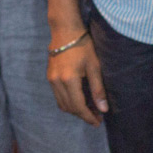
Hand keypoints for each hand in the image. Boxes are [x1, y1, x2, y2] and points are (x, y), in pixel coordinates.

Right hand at [46, 7, 106, 126]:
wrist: (65, 31)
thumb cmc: (83, 45)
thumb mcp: (94, 66)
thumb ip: (98, 89)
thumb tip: (103, 109)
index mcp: (69, 80)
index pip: (79, 107)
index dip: (88, 117)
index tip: (98, 122)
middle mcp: (57, 82)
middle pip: (69, 108)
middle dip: (83, 115)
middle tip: (96, 116)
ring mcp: (51, 80)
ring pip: (62, 104)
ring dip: (75, 110)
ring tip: (89, 110)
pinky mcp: (49, 77)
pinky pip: (58, 96)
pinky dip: (68, 101)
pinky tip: (79, 99)